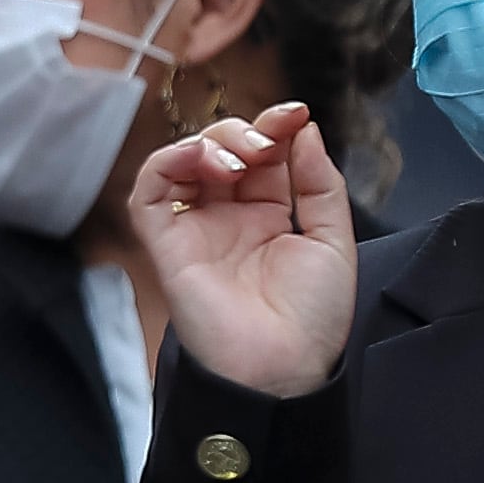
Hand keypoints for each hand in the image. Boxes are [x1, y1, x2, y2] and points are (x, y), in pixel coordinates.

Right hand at [128, 101, 356, 399]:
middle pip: (221, 150)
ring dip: (209, 143)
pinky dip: (168, 161)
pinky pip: (150, 192)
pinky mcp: (166, 244)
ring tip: (240, 157)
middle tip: (267, 143)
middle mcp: (227, 218)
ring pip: (182, 162)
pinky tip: (201, 159)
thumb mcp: (334, 240)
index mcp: (267, 216)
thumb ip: (320, 184)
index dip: (275, 127)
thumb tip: (305, 131)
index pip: (262, 155)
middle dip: (244, 131)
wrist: (283, 369)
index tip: (297, 114)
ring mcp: (195, 229)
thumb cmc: (312, 319)